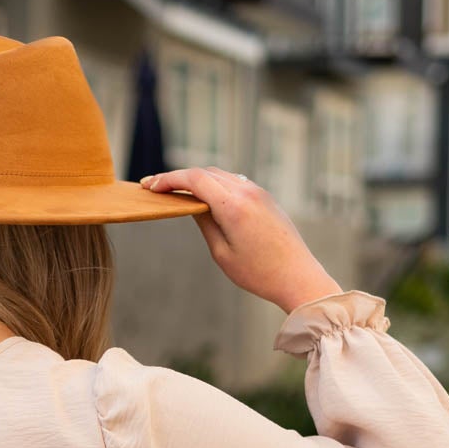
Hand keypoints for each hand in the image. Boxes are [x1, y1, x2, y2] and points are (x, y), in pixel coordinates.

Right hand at [139, 167, 343, 313]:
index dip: (169, 180)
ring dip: (197, 179)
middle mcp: (246, 191)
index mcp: (232, 205)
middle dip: (178, 177)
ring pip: (220, 174)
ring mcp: (258, 191)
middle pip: (205, 172)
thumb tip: (192, 204)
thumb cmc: (259, 273)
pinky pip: (234, 182)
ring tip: (176, 191)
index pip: (194, 179)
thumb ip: (205, 223)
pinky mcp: (265, 197)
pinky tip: (203, 196)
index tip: (150, 186)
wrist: (298, 275)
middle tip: (156, 187)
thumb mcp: (222, 253)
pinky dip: (214, 184)